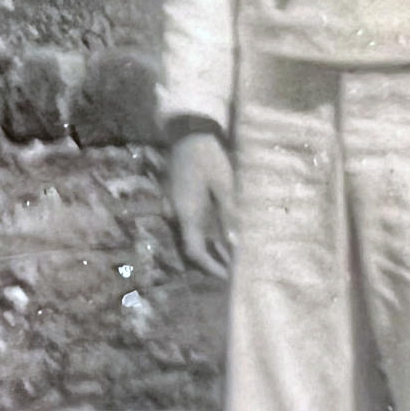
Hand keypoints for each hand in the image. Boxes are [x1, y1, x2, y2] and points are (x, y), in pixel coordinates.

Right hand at [169, 132, 234, 278]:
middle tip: (233, 271)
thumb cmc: (209, 158)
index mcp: (186, 212)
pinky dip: (206, 235)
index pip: (194, 250)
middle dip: (211, 261)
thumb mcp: (224, 185)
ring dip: (209, 249)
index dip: (210, 266)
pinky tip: (222, 238)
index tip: (227, 276)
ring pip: (191, 237)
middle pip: (191, 247)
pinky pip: (192, 225)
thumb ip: (228, 214)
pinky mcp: (180, 201)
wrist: (189, 134)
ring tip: (232, 258)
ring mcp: (176, 207)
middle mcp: (177, 214)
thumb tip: (233, 244)